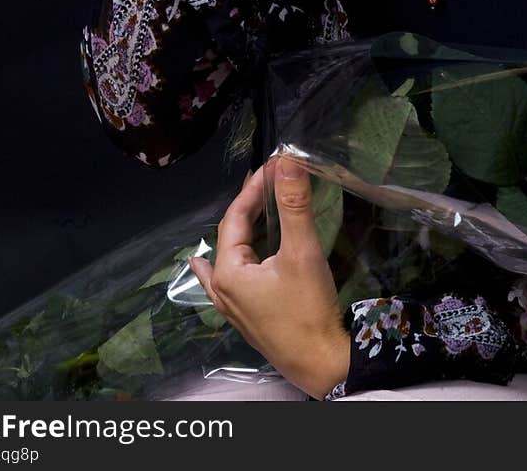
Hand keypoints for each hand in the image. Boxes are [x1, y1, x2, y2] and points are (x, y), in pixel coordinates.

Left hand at [188, 156, 350, 399]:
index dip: (253, 187)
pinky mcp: (248, 319)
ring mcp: (233, 308)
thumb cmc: (308, 309)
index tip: (275, 165)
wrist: (322, 365)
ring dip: (242, 232)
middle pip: (231, 236)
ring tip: (251, 209)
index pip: (235, 216)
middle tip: (272, 182)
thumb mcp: (302, 252)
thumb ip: (293, 205)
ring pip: (229, 259)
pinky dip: (222, 264)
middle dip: (250, 206)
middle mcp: (223, 290)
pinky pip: (226, 282)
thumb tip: (287, 162)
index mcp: (229, 272)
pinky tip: (203, 265)